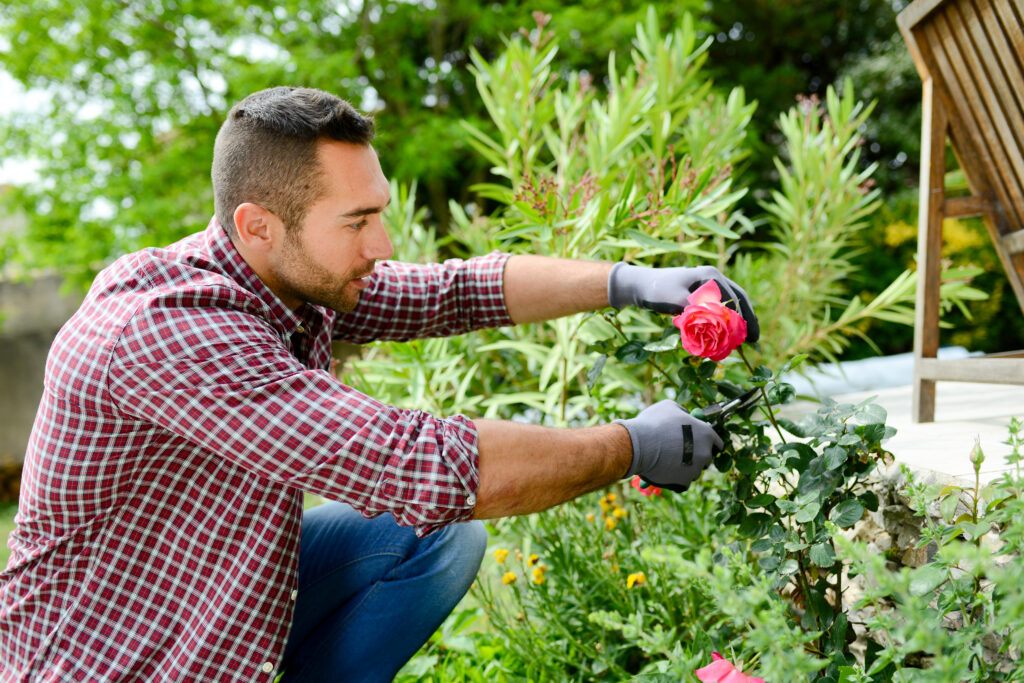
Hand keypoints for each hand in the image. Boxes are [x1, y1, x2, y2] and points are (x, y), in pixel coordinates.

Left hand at [607, 262, 759, 341]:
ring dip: (738, 321)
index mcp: (710, 276)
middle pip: (738, 299)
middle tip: (755, 340)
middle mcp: (713, 278)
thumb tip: (711, 324)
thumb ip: (693, 310)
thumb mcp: (673, 299)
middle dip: (747, 320)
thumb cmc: (655, 289)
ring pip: (731, 304)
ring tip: (746, 340)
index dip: (743, 318)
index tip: (747, 336)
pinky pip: (720, 308)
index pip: (734, 298)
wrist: (640, 285)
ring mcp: (708, 286)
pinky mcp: (701, 295)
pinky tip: (729, 334)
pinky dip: (726, 320)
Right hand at [613, 399, 722, 492]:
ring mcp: (696, 469)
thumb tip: (685, 415)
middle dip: (696, 456)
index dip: (707, 442)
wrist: (637, 445)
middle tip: (681, 452)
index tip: (699, 443)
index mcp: (706, 433)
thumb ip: (682, 412)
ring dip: (685, 468)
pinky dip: (675, 478)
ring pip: (694, 471)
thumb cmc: (653, 423)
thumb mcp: (670, 407)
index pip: (717, 443)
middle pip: (706, 458)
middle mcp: (705, 453)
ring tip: (668, 461)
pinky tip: (664, 470)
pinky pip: (683, 482)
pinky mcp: (684, 483)